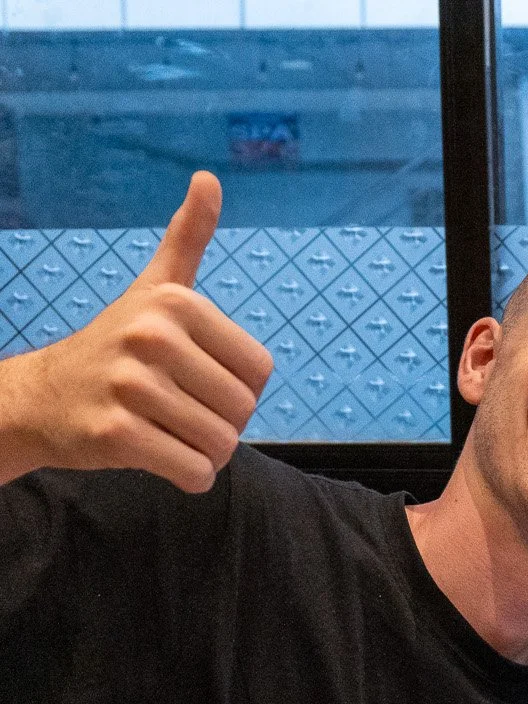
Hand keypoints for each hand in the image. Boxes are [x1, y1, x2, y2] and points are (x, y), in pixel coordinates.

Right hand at [0, 171, 271, 491]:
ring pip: (221, 446)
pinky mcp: (115, 435)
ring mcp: (130, 386)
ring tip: (165, 430)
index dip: (238, 387)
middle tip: (177, 409)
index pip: (260, 371)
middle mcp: (152, 338)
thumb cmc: (115, 346)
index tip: (195, 377)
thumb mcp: (154, 289)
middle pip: (243, 410)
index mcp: (175, 304)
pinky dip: (187, 476)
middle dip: (221, 423)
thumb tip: (209, 179)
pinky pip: (193, 473)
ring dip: (204, 452)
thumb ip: (188, 239)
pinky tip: (157, 455)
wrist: (42, 398)